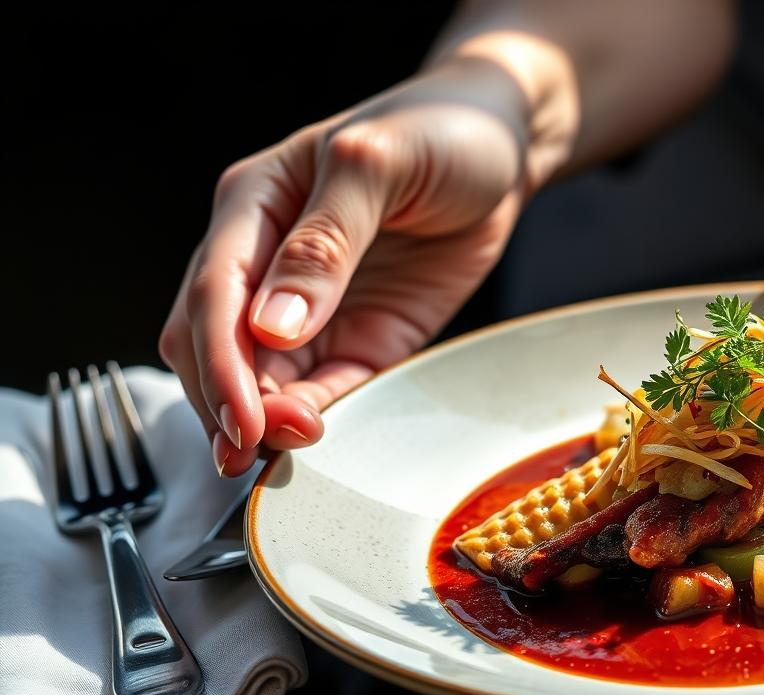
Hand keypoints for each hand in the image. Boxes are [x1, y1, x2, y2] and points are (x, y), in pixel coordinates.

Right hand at [159, 58, 534, 474]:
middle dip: (229, 402)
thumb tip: (272, 324)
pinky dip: (314, 415)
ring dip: (265, 420)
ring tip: (291, 448)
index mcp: (252, 205)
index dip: (219, 363)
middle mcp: (267, 261)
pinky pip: (326, 388)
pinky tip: (318, 434)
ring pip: (261, 381)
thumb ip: (325, 241)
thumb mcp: (378, 164)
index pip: (213, 296)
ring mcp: (312, 307)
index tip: (242, 416)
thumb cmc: (437, 129)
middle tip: (261, 447)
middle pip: (216, 348)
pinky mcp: (360, 339)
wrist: (501, 147)